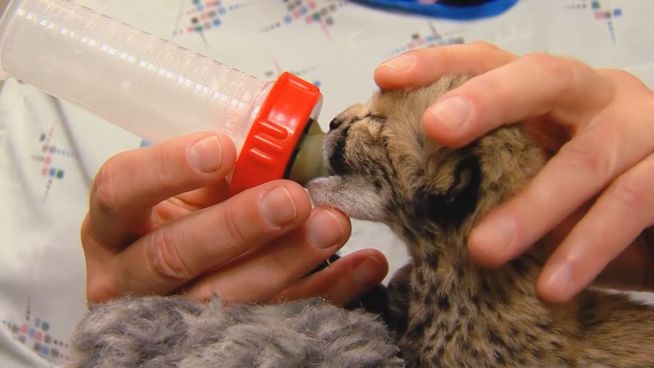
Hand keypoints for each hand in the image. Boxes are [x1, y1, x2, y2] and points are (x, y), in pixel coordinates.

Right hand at [81, 132, 387, 304]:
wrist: (170, 286)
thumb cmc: (179, 222)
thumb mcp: (183, 191)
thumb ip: (219, 170)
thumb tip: (283, 142)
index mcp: (114, 225)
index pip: (121, 191)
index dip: (168, 170)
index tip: (222, 149)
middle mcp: (129, 275)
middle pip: (173, 255)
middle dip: (237, 225)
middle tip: (291, 199)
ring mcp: (169, 317)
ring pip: (223, 298)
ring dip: (287, 261)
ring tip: (333, 224)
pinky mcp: (218, 341)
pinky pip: (276, 321)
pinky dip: (324, 292)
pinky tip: (362, 267)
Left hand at [374, 42, 653, 302]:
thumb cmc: (587, 195)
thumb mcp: (532, 176)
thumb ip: (485, 177)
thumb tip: (399, 200)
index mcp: (553, 94)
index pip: (493, 62)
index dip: (441, 65)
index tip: (387, 78)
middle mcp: (597, 98)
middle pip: (543, 78)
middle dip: (487, 100)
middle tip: (436, 128)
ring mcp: (641, 130)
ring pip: (585, 159)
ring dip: (531, 207)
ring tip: (482, 251)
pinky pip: (629, 207)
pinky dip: (586, 248)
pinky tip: (551, 285)